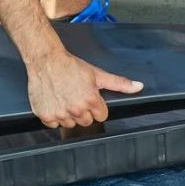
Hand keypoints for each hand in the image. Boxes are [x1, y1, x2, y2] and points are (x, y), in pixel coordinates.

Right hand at [27, 49, 142, 128]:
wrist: (47, 60)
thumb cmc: (71, 66)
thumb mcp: (98, 74)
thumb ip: (119, 83)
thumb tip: (138, 86)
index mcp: (91, 101)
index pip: (101, 116)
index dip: (97, 106)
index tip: (90, 97)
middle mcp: (76, 109)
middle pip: (86, 122)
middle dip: (84, 111)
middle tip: (77, 96)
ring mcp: (60, 114)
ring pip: (70, 124)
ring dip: (69, 115)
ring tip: (65, 98)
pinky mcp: (46, 115)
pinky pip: (53, 124)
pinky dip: (54, 116)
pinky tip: (55, 102)